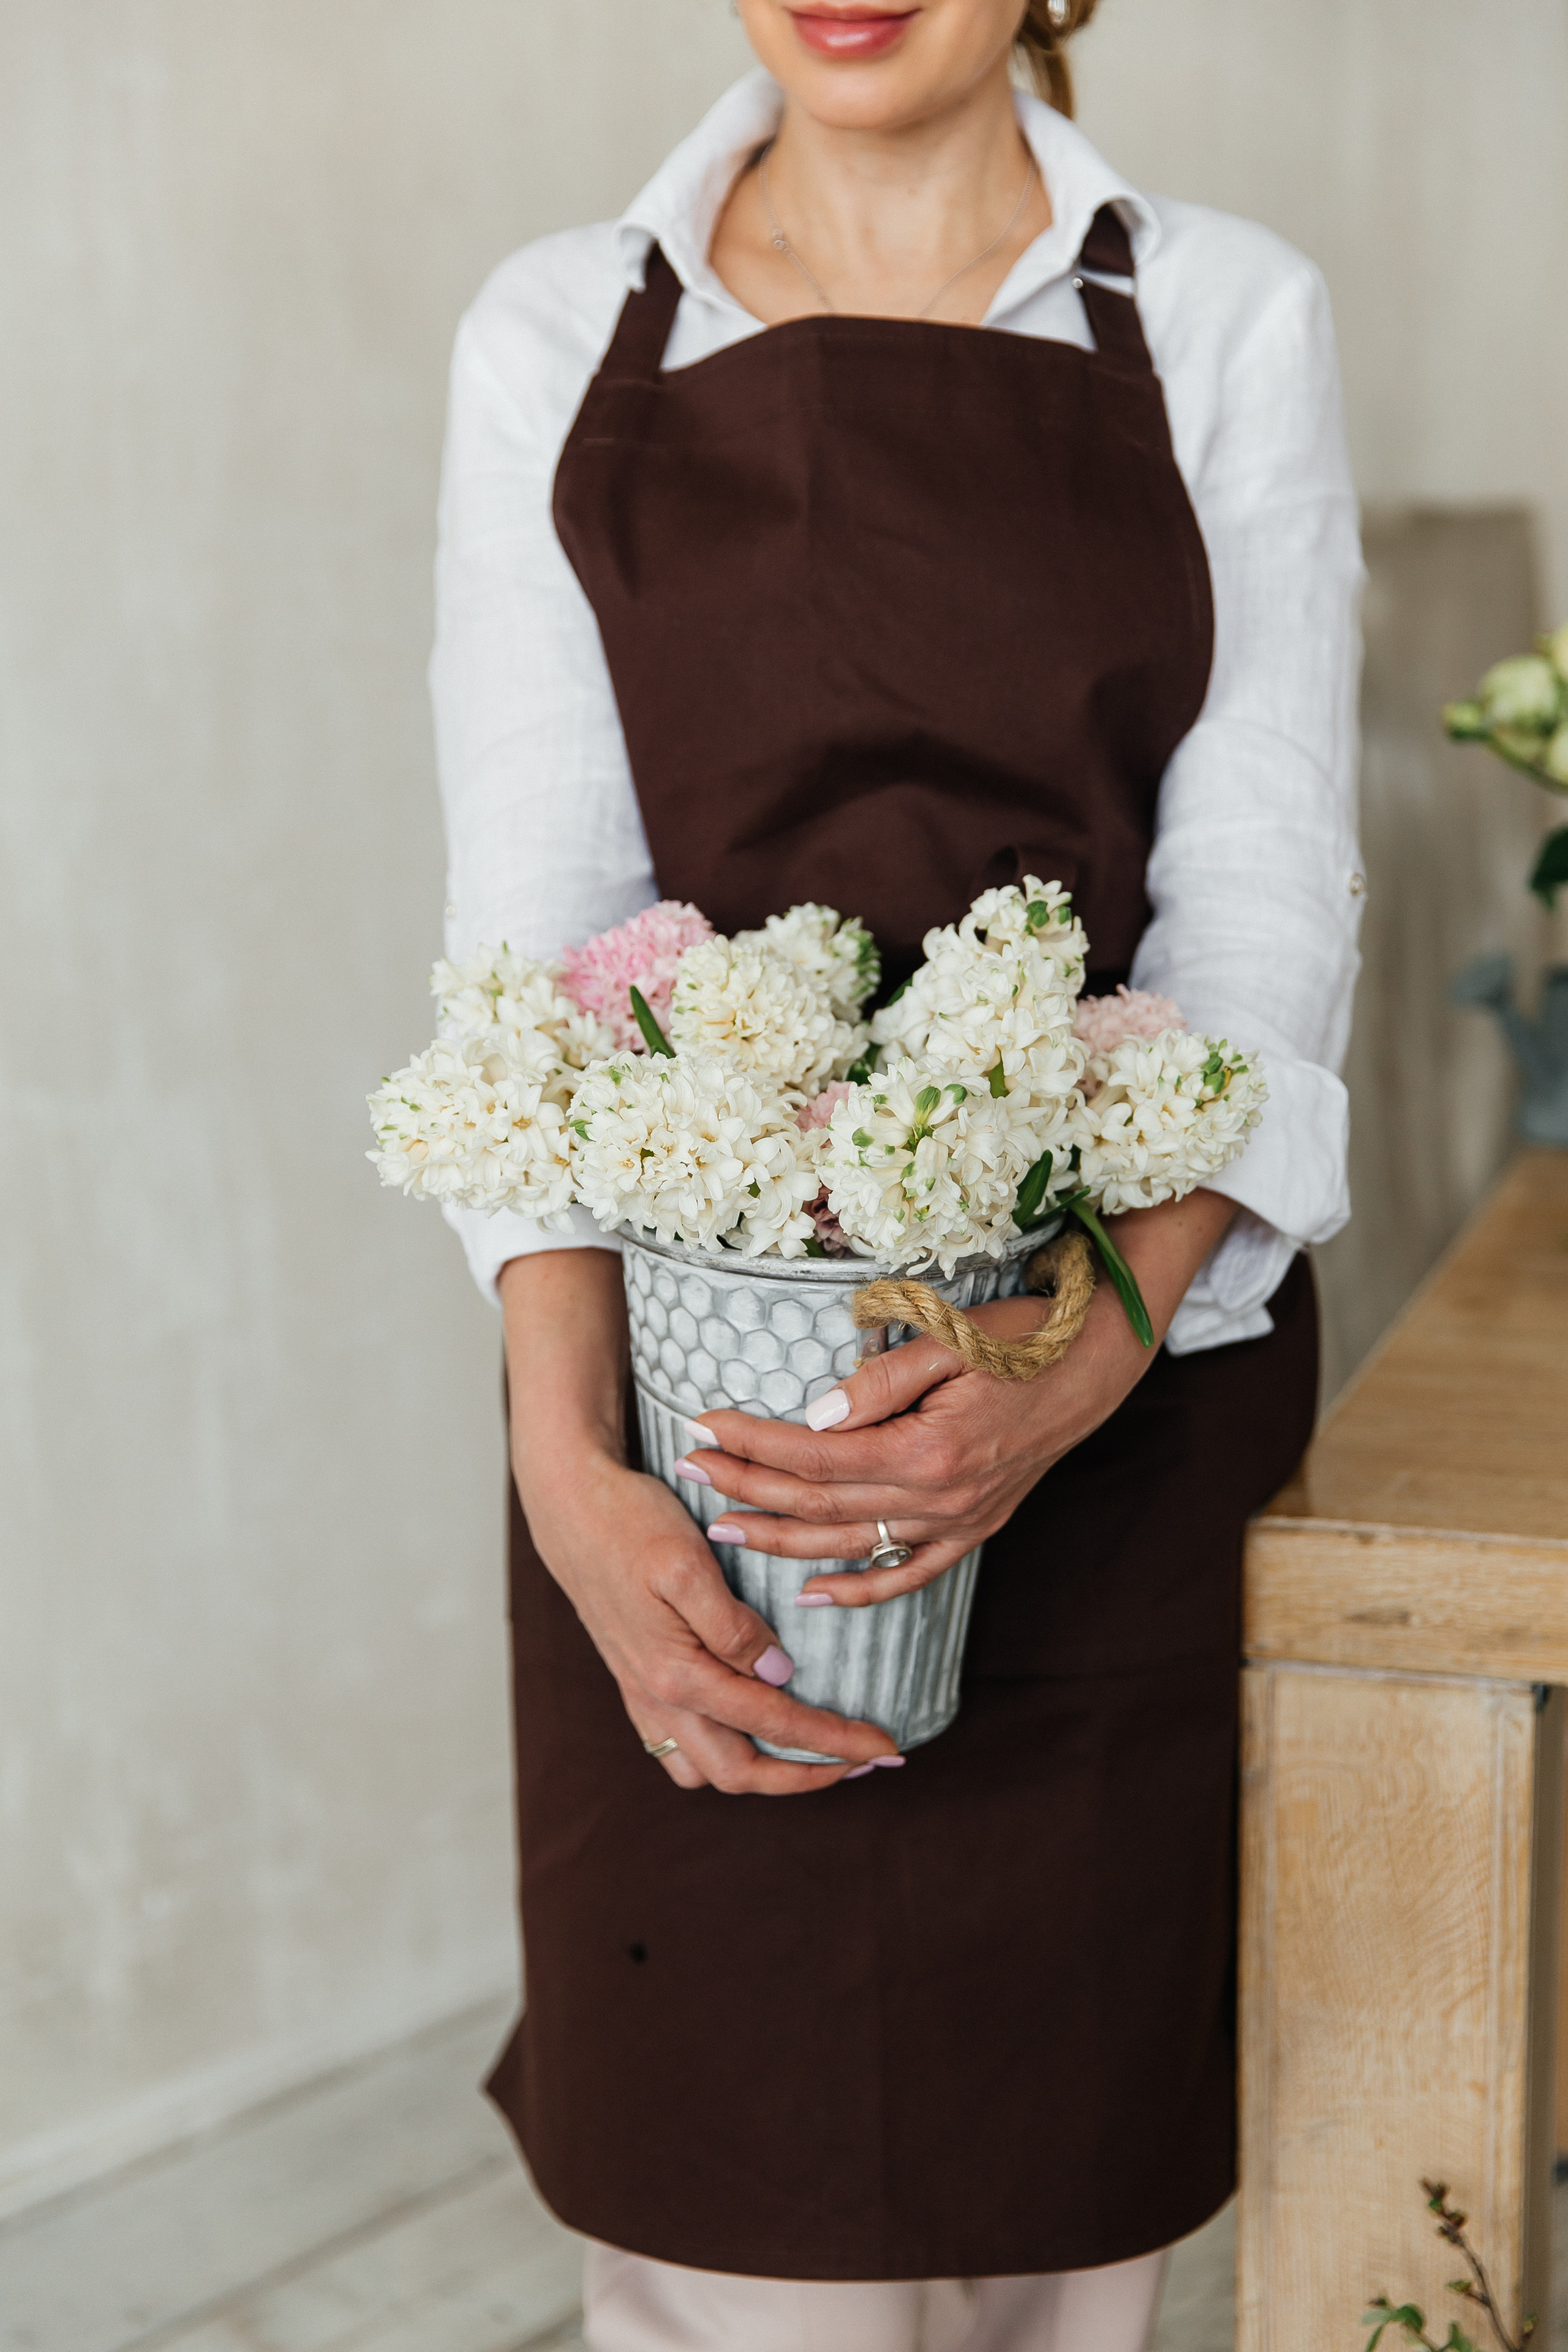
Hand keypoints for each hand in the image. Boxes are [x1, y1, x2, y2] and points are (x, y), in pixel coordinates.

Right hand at [501, 1249, 899, 1793]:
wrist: (567, 1505)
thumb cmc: (629, 1522)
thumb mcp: (686, 1560)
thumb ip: (730, 1626)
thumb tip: (777, 1678)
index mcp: (676, 1672)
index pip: (772, 1724)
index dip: (833, 1742)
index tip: (885, 1748)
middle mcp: (657, 1696)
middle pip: (741, 1772)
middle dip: (809, 1774)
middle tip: (865, 1760)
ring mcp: (641, 1694)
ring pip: (706, 1768)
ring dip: (764, 1773)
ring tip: (817, 1754)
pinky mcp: (635, 1680)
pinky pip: (678, 1746)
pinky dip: (721, 1755)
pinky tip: (749, 1733)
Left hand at [677, 1192, 1237, 1606]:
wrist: (1096, 1365)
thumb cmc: (1022, 1339)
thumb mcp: (950, 1338)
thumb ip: (880, 1381)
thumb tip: (815, 1416)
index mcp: (927, 1449)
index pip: (815, 1453)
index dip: (754, 1442)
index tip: (705, 1425)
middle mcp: (940, 1498)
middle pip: (820, 1502)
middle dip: (748, 1487)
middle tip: (689, 1471)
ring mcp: (958, 1522)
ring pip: (851, 1544)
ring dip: (782, 1538)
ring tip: (722, 1526)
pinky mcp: (973, 1529)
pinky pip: (908, 1573)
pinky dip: (859, 1590)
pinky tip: (811, 1593)